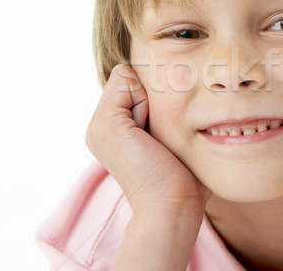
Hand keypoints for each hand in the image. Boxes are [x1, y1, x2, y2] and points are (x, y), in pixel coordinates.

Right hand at [85, 64, 209, 214]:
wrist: (171, 206)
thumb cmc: (183, 179)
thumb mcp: (170, 139)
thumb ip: (163, 115)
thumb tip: (185, 89)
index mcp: (111, 132)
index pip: (130, 85)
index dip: (153, 99)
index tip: (161, 133)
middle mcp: (98, 127)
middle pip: (128, 78)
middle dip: (151, 97)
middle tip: (157, 137)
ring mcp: (98, 125)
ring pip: (127, 77)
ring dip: (149, 100)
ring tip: (153, 136)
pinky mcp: (106, 123)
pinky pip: (126, 79)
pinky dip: (145, 99)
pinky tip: (148, 133)